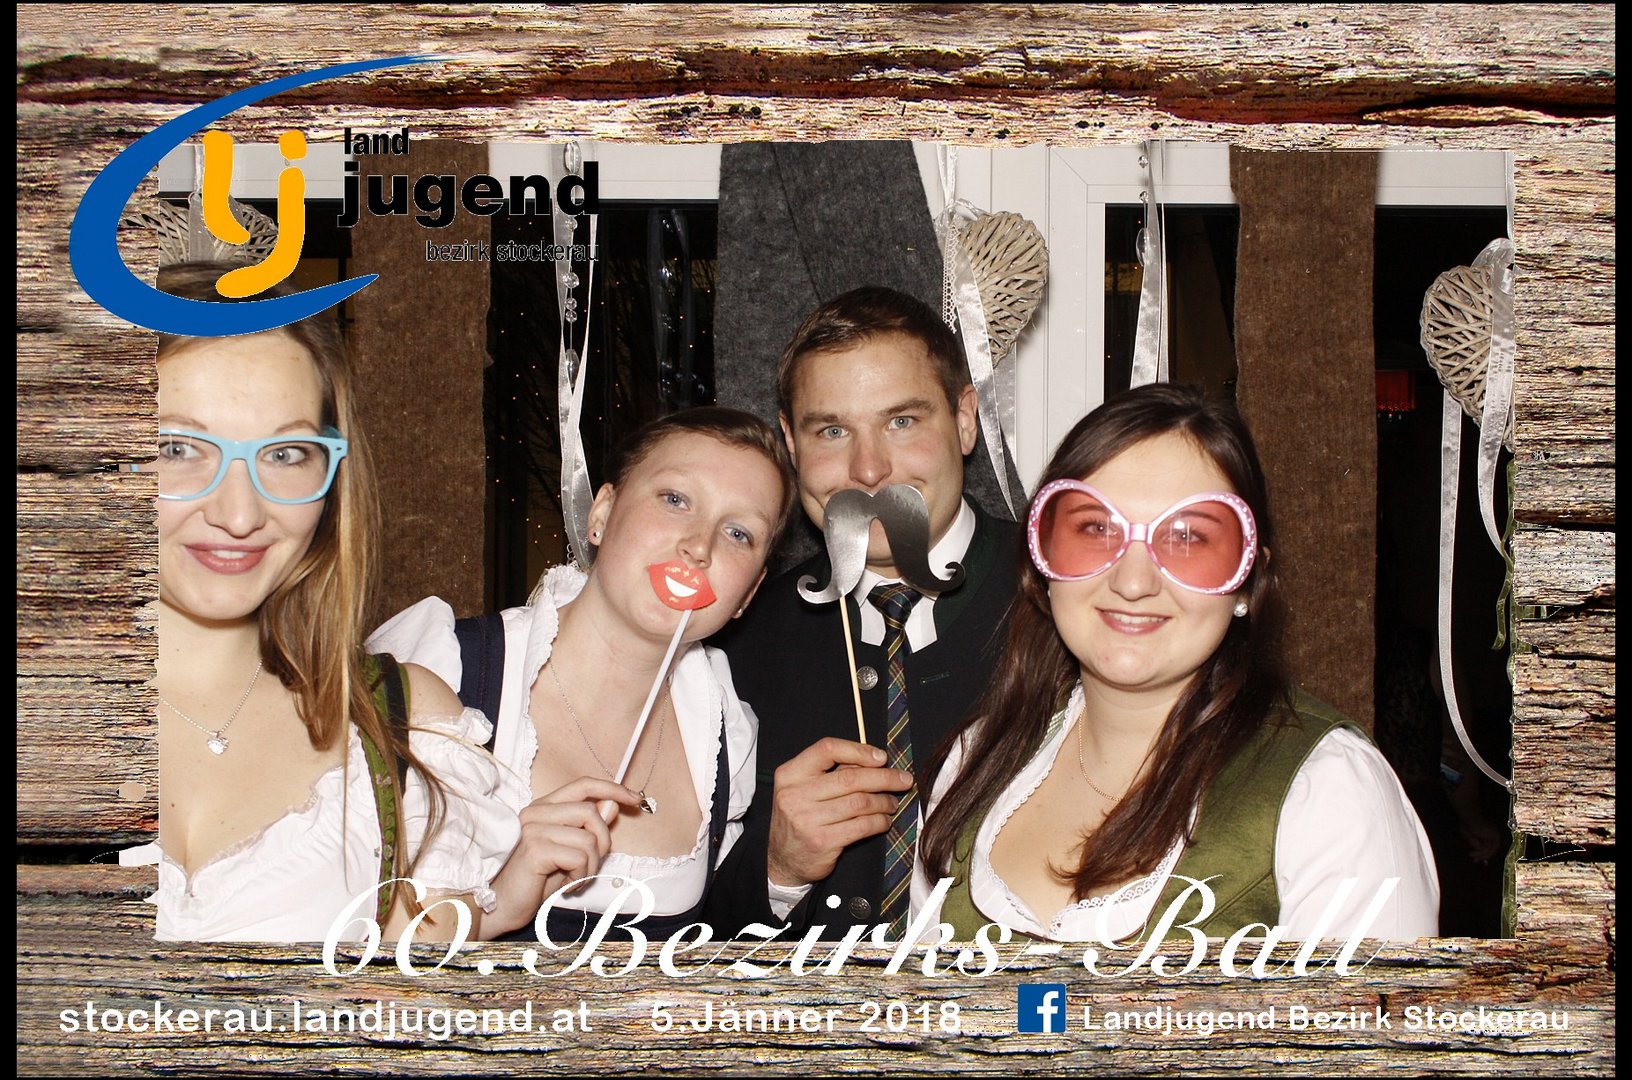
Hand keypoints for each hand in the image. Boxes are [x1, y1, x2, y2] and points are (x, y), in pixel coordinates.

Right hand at [483, 777, 642, 937]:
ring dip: (591, 866)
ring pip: (589, 839)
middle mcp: (536, 812)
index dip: (612, 788)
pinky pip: (579, 857)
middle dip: (602, 843)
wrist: (501, 907)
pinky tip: (566, 887)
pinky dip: (581, 876)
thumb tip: (612, 804)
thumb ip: (588, 828)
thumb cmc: (534, 881)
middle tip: (589, 867)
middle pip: (591, 812)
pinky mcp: (535, 849)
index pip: (583, 785)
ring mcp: (534, 829)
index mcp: (544, 807)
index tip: (635, 799)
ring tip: (575, 880)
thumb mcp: (568, 852)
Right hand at [765, 737, 914, 888]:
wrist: (782, 860)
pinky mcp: (822, 842)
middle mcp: (795, 795)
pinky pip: (862, 826)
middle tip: (903, 779)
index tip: (881, 757)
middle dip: (884, 777)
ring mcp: (807, 820)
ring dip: (884, 801)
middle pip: (850, 778)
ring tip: (892, 802)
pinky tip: (884, 820)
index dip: (858, 750)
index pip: (827, 749)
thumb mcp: (804, 789)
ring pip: (860, 802)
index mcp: (790, 774)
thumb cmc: (800, 817)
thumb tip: (874, 761)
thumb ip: (832, 773)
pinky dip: (879, 821)